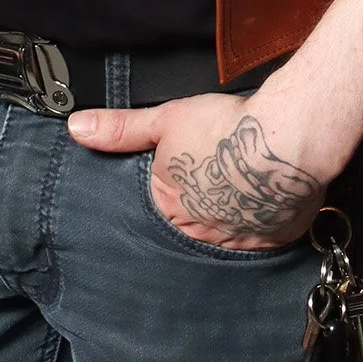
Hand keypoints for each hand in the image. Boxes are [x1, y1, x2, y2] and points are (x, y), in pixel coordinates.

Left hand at [67, 90, 324, 249]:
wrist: (286, 140)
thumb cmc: (224, 128)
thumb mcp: (165, 120)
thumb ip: (120, 129)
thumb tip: (76, 128)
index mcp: (169, 207)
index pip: (160, 208)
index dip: (170, 191)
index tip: (181, 176)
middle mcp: (201, 233)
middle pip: (192, 226)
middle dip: (198, 209)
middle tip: (212, 184)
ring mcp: (240, 241)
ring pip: (227, 234)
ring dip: (229, 218)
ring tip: (237, 193)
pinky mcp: (275, 242)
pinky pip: (263, 238)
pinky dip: (261, 223)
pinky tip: (264, 202)